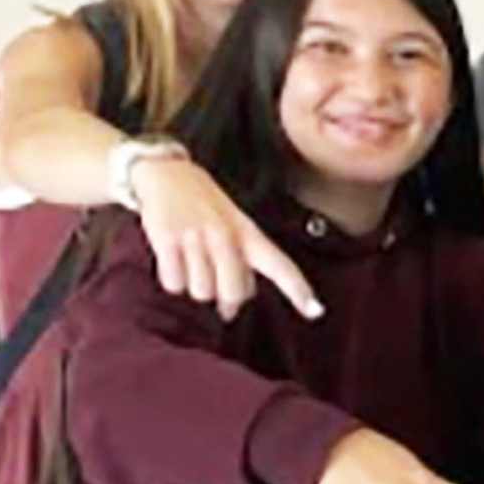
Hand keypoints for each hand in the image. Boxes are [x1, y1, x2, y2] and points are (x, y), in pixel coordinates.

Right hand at [131, 156, 320, 319]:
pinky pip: (174, 283)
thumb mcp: (235, 225)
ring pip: (202, 292)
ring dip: (195, 286)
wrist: (167, 172)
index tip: (316, 312)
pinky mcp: (167, 239)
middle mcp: (226, 235)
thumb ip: (245, 259)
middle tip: (220, 298)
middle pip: (234, 293)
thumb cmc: (205, 206)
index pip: (280, 265)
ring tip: (191, 265)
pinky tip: (174, 261)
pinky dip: (173, 280)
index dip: (298, 290)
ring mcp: (196, 237)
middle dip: (226, 302)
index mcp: (248, 233)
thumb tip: (239, 302)